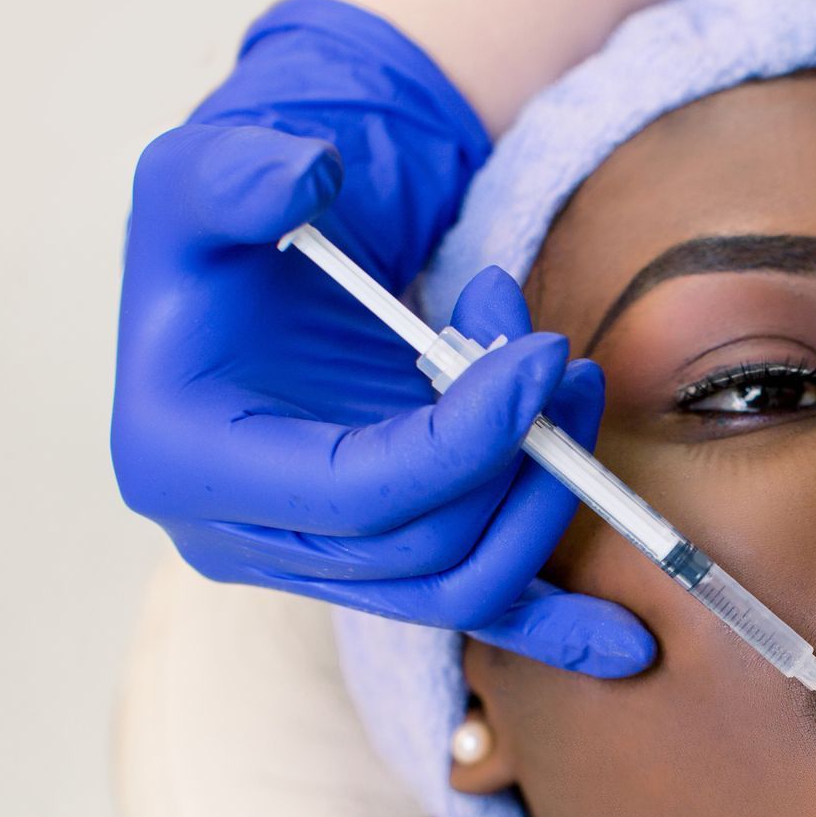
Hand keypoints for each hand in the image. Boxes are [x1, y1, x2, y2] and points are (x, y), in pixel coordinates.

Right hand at [110, 0, 653, 675]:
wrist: (251, 272)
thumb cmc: (221, 229)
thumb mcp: (199, 176)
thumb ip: (236, 170)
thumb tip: (304, 180)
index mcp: (186, 462)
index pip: (353, 492)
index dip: (463, 440)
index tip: (540, 361)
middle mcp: (246, 539)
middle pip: (422, 548)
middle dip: (515, 457)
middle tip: (561, 360)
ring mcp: (317, 565)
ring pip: (461, 582)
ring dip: (543, 498)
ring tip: (575, 392)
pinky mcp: (380, 566)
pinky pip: (475, 616)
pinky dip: (554, 628)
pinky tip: (629, 645)